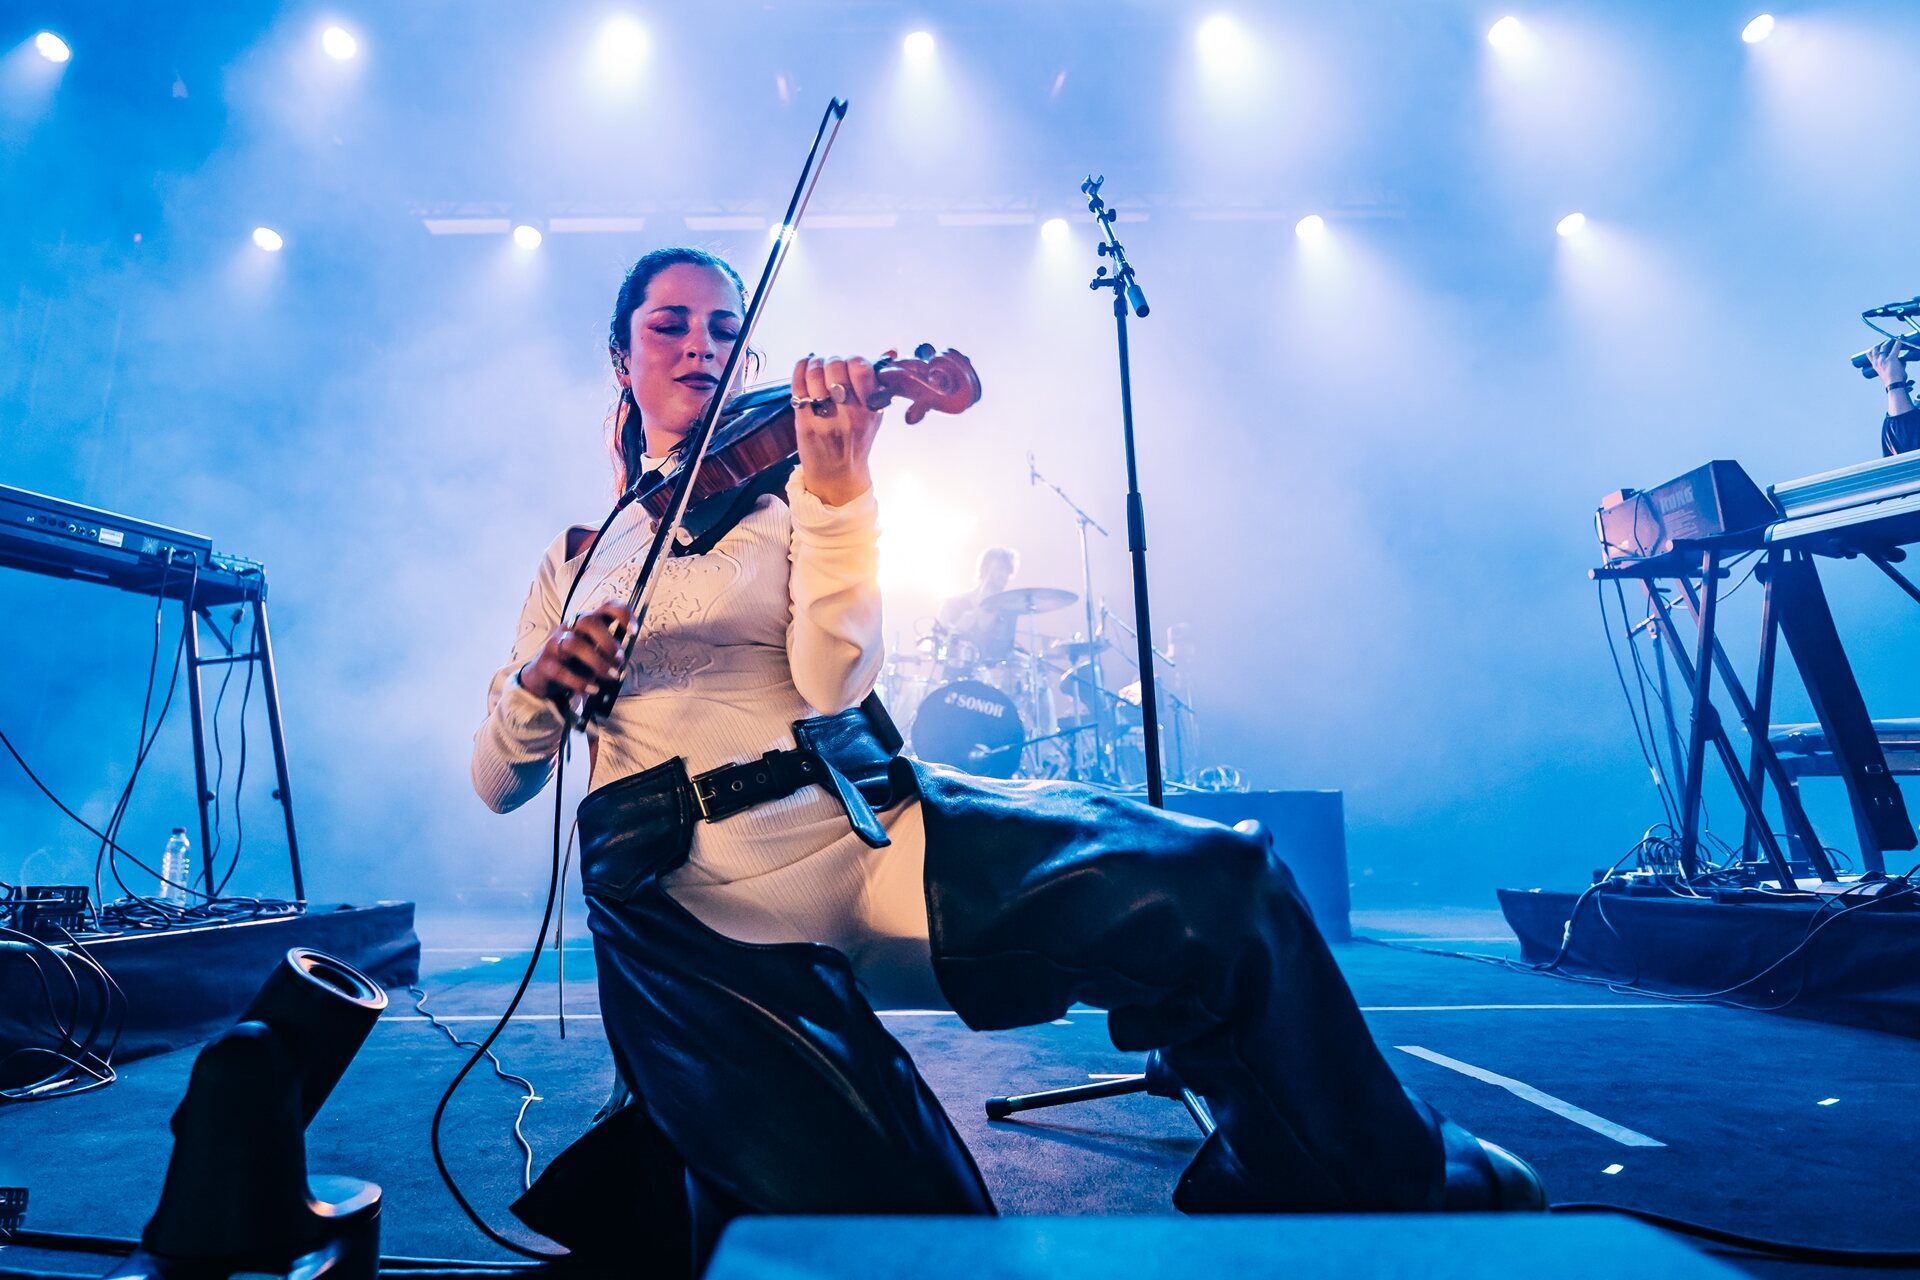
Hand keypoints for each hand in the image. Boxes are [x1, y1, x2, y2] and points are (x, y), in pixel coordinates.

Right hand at [519, 602, 632, 703]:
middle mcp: (570, 627)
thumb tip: (622, 660)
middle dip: (607, 641)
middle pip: (588, 621)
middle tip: (619, 660)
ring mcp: (555, 643)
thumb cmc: (575, 662)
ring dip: (597, 662)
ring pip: (574, 644)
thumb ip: (609, 652)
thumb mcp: (596, 653)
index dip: (622, 614)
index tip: (634, 631)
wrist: (544, 678)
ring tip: (611, 676)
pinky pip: (561, 670)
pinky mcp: (545, 663)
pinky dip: (580, 682)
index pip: (605, 606)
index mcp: (587, 622)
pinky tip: (593, 689)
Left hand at [792, 354, 882, 505]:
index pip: (862, 368)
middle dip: (831, 362)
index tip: (850, 369)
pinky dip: (800, 370)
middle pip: (836, 366)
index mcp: (872, 409)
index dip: (853, 361)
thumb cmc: (856, 442)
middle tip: (830, 368)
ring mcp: (827, 419)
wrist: (838, 476)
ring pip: (815, 373)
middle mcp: (851, 414)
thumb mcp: (875, 415)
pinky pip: (798, 386)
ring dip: (814, 365)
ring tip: (816, 370)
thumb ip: (880, 383)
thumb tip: (891, 349)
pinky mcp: (806, 424)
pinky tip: (804, 370)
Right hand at [1868, 337, 1910, 385]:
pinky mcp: (1891, 359)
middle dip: (1881, 343)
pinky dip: (1898, 343)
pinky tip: (1900, 340)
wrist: (1893, 384)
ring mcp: (1883, 360)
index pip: (1869, 354)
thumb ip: (1892, 364)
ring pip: (1884, 346)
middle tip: (1887, 341)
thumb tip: (1901, 359)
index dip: (1873, 348)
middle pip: (1875, 348)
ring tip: (1893, 339)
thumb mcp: (1888, 372)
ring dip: (1889, 341)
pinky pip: (1895, 348)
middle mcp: (1877, 361)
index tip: (1878, 345)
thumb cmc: (1892, 380)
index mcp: (1874, 365)